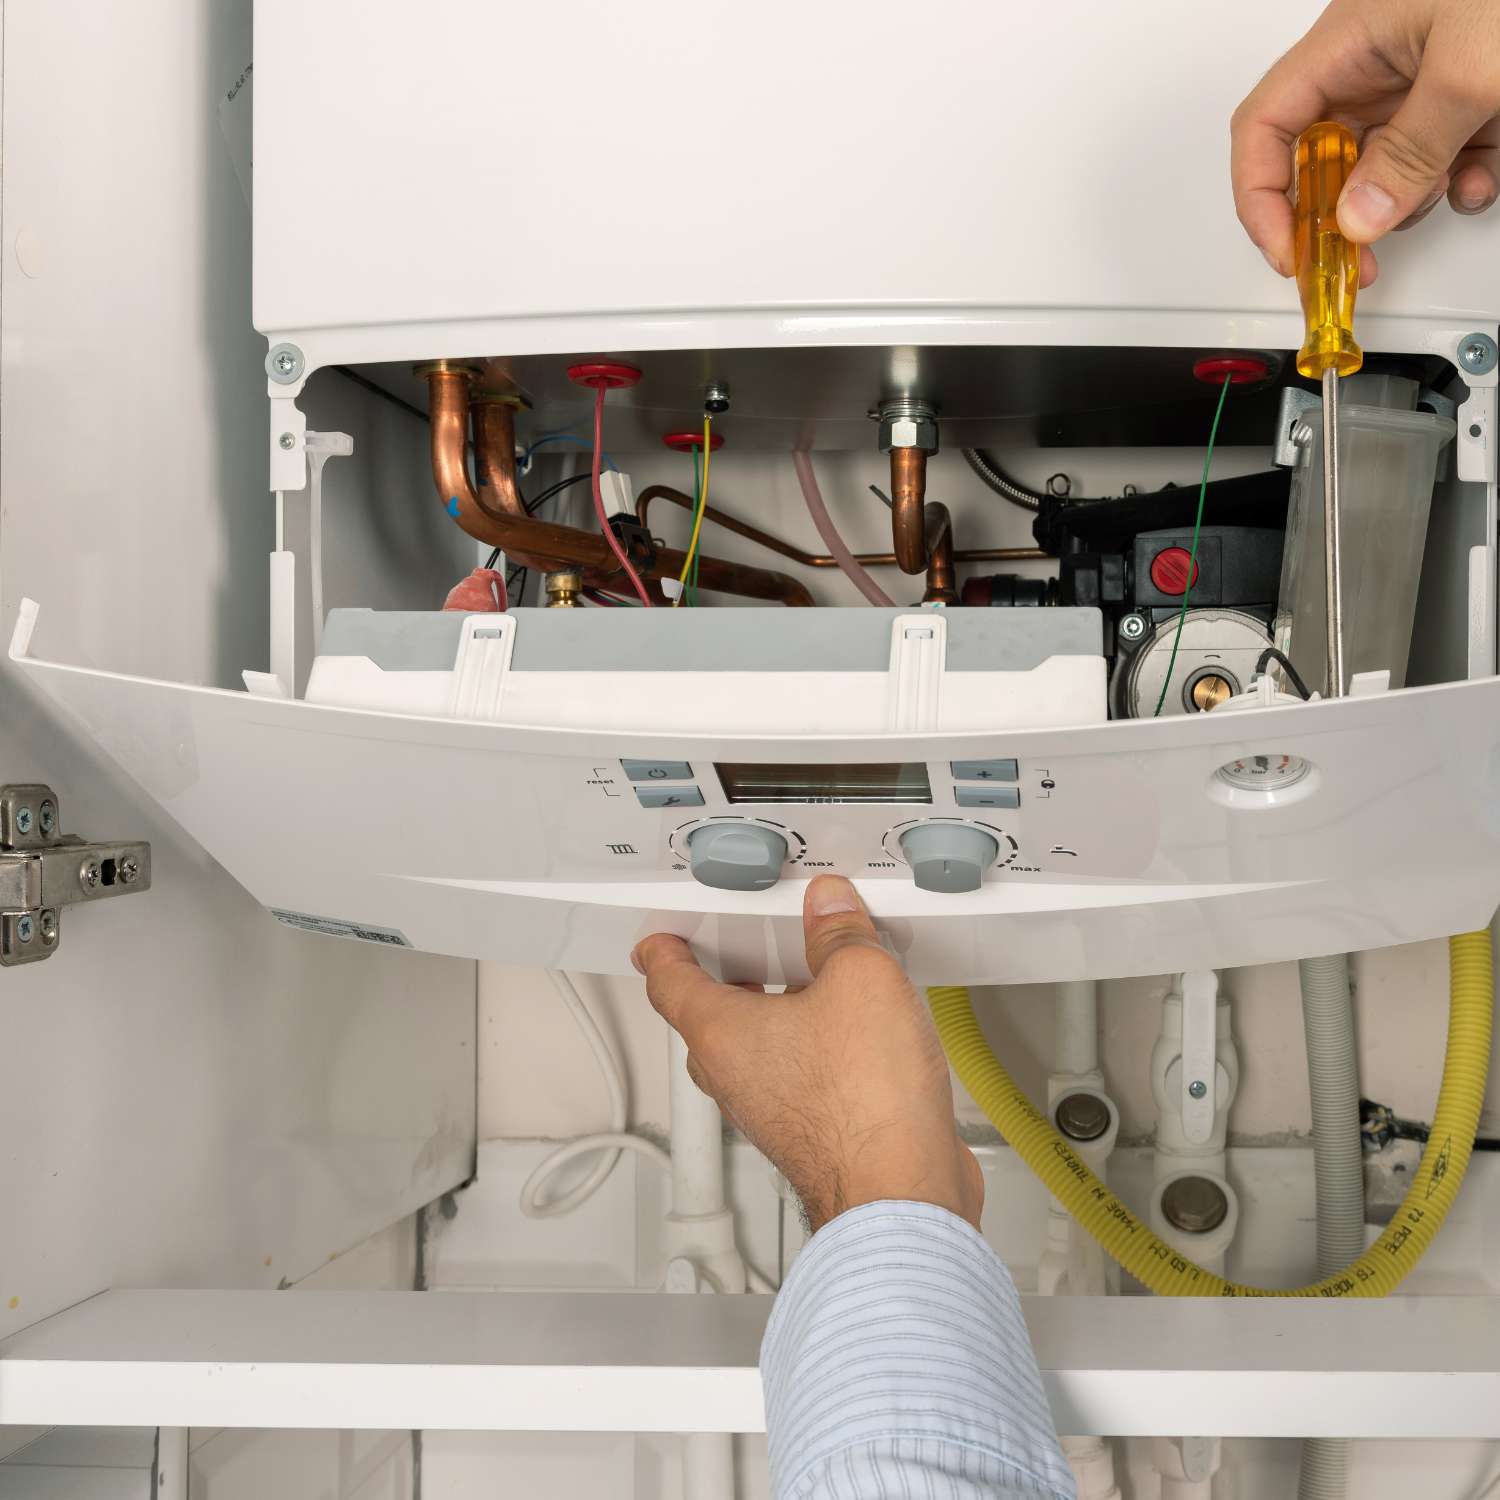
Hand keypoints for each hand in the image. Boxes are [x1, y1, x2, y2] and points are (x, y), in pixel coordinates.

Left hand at [632, 874, 982, 1235]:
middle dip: (722, 983)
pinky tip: (854, 1036)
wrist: (900, 1192)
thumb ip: (841, 934)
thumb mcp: (860, 980)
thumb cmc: (864, 1107)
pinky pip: (797, 1080)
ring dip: (774, 1018)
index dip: (663, 952)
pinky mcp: (810, 1135)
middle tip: (735, 953)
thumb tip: (832, 908)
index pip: (670, 983)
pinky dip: (811, 1052)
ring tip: (808, 984)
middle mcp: (736, 1077)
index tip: (660, 940)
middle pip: (709, 1021)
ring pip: (756, 1054)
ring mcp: (771, 1111)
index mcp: (722, 1034)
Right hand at [1231, 0, 1499, 285]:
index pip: (1265, 130)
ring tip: (1444, 194)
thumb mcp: (1469, 69)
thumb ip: (1409, 152)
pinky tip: (1480, 176)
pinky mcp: (1468, 88)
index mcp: (1348, 40)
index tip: (1291, 252)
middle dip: (1340, 215)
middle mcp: (1375, 59)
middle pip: (1323, 157)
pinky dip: (1459, 179)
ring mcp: (1421, 74)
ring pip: (1386, 164)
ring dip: (1410, 198)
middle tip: (1357, 261)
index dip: (1262, 198)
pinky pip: (1441, 154)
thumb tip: (1359, 217)